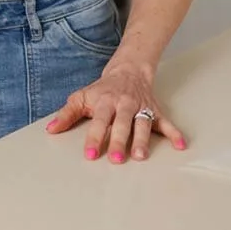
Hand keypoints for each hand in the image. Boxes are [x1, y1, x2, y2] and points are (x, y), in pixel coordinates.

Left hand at [45, 59, 185, 162]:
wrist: (128, 70)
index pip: (99, 120)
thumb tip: (50, 130)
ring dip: (142, 139)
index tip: (90, 154)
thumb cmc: (102, 90)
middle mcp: (124, 104)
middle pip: (121, 123)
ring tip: (141, 156)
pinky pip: (166, 122)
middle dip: (119, 141)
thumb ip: (67, 114)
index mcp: (105, 102)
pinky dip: (174, 133)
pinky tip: (180, 145)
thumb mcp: (82, 97)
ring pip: (143, 123)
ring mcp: (141, 107)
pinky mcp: (155, 110)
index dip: (94, 137)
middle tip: (117, 160)